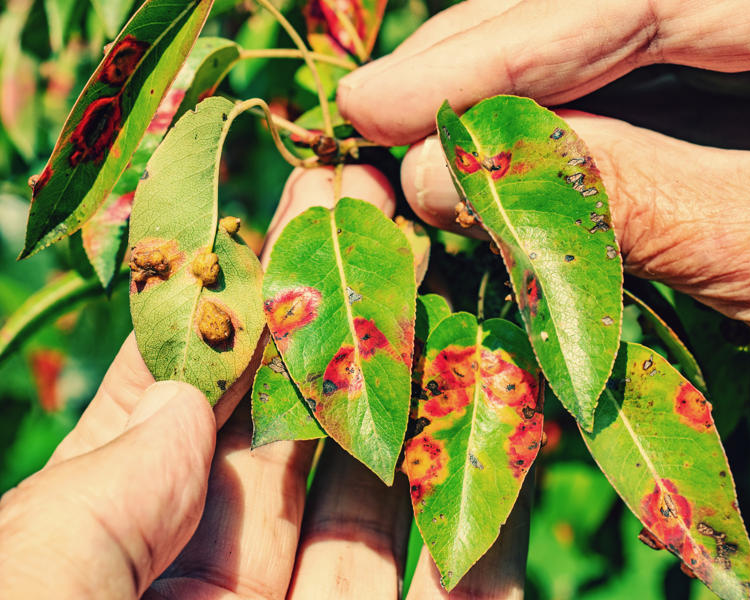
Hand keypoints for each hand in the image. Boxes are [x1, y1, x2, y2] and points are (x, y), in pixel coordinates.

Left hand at [0, 166, 528, 598]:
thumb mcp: (38, 596)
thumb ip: (90, 508)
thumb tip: (176, 392)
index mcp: (119, 571)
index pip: (172, 422)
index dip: (222, 317)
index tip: (266, 223)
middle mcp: (229, 593)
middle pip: (295, 436)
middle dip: (333, 316)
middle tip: (365, 207)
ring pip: (391, 493)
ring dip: (427, 383)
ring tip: (448, 271)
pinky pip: (474, 584)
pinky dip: (502, 501)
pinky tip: (518, 405)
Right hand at [337, 0, 749, 363]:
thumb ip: (608, 197)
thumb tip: (442, 174)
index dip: (494, 51)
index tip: (379, 105)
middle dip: (487, 59)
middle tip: (379, 116)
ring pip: (618, 36)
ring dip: (516, 93)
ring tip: (426, 141)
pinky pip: (651, 77)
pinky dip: (570, 122)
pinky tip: (509, 155)